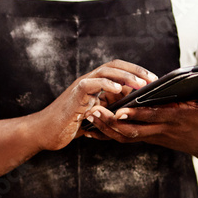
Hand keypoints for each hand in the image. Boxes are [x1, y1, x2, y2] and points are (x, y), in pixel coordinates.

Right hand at [32, 60, 157, 150]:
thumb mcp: (96, 116)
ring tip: (140, 84)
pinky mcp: (74, 95)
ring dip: (125, 76)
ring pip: (105, 71)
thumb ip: (110, 109)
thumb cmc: (69, 125)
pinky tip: (118, 90)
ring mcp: (81, 86)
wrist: (45, 132)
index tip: (152, 80)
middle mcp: (89, 81)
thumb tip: (131, 109)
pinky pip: (91, 84)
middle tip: (151, 79)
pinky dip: (106, 84)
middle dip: (135, 71)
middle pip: (114, 66)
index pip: (117, 69)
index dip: (135, 72)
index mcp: (95, 84)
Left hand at [82, 81, 197, 160]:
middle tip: (93, 112)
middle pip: (132, 130)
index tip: (119, 110)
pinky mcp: (148, 138)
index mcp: (175, 119)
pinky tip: (92, 129)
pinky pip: (125, 138)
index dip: (136, 115)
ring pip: (125, 137)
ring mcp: (153, 136)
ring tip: (88, 117)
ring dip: (106, 129)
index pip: (153, 117)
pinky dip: (109, 134)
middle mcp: (161, 130)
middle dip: (112, 123)